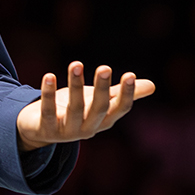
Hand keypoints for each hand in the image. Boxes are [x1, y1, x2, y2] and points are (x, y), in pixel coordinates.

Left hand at [16, 61, 154, 150]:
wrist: (42, 129)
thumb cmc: (75, 111)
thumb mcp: (99, 102)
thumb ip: (119, 93)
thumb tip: (153, 85)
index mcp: (103, 120)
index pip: (119, 109)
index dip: (126, 94)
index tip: (129, 75)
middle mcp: (89, 127)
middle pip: (98, 109)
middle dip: (102, 89)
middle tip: (105, 67)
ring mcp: (68, 131)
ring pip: (75, 109)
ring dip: (75, 86)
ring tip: (76, 64)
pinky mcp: (47, 128)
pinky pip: (48, 111)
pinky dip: (48, 94)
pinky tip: (48, 76)